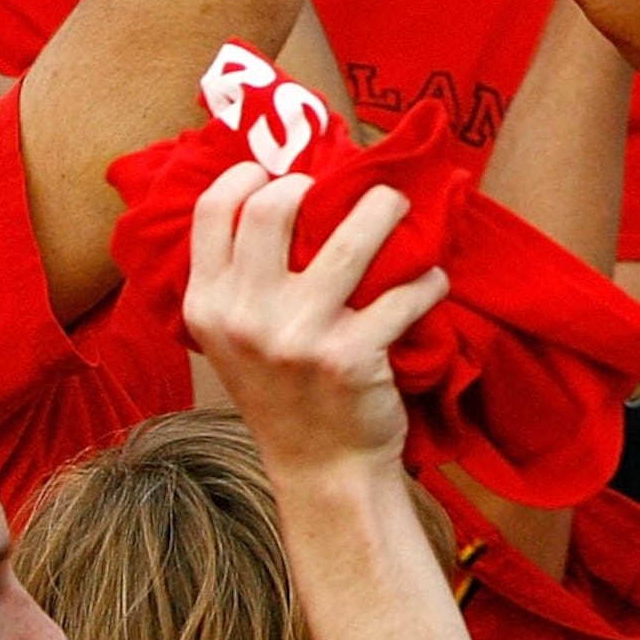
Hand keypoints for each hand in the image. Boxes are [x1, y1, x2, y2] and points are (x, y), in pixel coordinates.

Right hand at [184, 160, 446, 480]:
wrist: (323, 469)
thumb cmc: (284, 391)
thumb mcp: (235, 339)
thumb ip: (241, 279)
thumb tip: (276, 192)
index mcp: (208, 305)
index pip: (214, 211)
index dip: (249, 174)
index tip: (279, 170)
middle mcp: (246, 317)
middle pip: (277, 206)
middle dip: (320, 182)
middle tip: (348, 190)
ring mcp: (299, 336)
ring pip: (353, 236)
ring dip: (387, 208)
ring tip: (400, 206)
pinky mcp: (353, 356)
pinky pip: (405, 290)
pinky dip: (429, 279)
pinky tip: (431, 281)